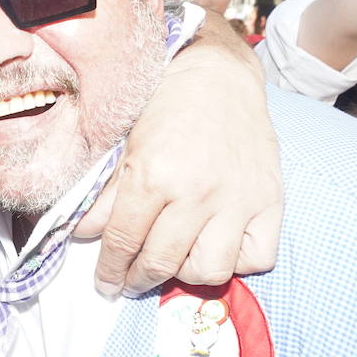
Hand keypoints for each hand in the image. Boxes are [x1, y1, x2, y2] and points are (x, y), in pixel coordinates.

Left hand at [78, 18, 282, 295]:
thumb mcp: (124, 144)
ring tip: (175, 257)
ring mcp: (238, 200)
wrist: (218, 73)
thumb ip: (105, 195)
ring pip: (210, 270)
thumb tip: (86, 236)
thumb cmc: (165, 103)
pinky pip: (257, 257)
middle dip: (138, 279)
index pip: (123, 243)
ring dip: (187, 272)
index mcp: (154, 176)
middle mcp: (197, 193)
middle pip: (162, 264)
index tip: (105, 284)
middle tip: (130, 279)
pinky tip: (219, 243)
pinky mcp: (271, 201)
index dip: (109, 270)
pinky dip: (238, 260)